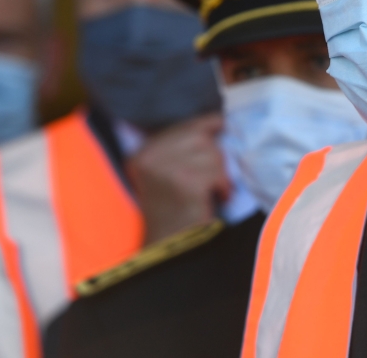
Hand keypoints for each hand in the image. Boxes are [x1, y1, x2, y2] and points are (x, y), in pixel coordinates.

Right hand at [126, 113, 229, 244]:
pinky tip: (217, 197)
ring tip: (212, 189)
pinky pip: (217, 174)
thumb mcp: (166, 171)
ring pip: (213, 155)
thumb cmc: (173, 208)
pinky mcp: (186, 183)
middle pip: (201, 136)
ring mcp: (167, 169)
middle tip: (212, 177)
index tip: (219, 126)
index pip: (185, 125)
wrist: (168, 244)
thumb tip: (218, 120)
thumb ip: (182, 145)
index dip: (207, 126)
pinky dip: (223, 186)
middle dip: (214, 156)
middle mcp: (150, 156)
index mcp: (143, 152)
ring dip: (219, 173)